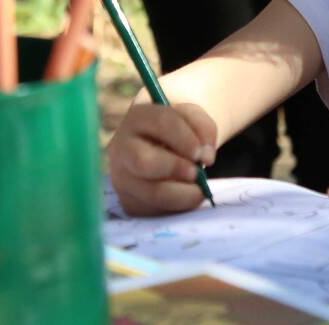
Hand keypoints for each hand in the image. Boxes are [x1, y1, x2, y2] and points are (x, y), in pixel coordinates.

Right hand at [108, 101, 217, 215]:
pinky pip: (156, 211)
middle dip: (175, 168)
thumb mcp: (191, 118)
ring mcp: (122, 178)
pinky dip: (178, 207)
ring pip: (151, 193)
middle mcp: (122, 147)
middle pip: (144, 161)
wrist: (160, 148)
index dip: (185, 138)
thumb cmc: (177, 131)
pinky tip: (183, 196)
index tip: (203, 153)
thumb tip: (206, 157)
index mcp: (138, 118)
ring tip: (197, 189)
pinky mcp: (130, 203)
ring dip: (182, 194)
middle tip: (196, 173)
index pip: (161, 122)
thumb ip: (202, 128)